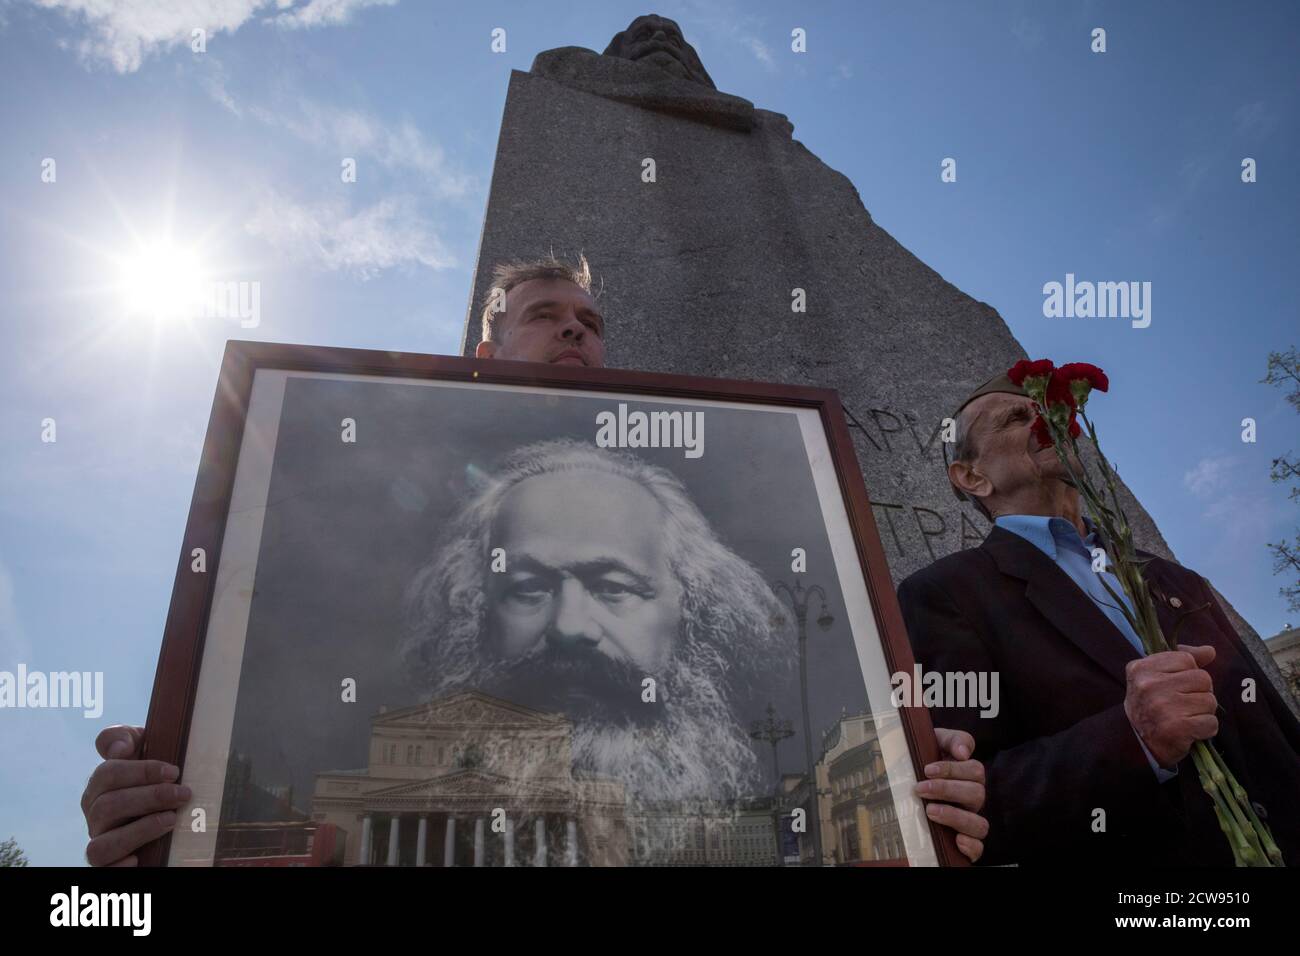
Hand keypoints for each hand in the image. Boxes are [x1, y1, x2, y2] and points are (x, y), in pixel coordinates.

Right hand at [81, 725, 188, 866]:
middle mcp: (95, 813)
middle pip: (108, 805)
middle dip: (150, 797)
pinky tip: (140, 858)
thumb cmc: (154, 776)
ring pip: (103, 841)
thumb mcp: (144, 748)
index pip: (108, 773)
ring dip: (141, 830)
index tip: (174, 771)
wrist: (162, 809)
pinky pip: (102, 869)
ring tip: (172, 819)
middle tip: (183, 794)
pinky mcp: (108, 864)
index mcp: (101, 785)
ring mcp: (100, 839)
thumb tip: (119, 748)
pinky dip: (120, 865)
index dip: (141, 771)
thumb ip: (126, 738)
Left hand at [914, 727, 987, 862]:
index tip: (927, 769)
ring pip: (980, 823)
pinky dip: (971, 846)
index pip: (974, 770)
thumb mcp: (936, 741)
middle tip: (921, 789)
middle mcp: (972, 798)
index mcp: (969, 774)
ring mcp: (970, 819)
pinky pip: (978, 847)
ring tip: (930, 811)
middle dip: (947, 790)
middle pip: (976, 794)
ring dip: (955, 817)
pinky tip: (957, 841)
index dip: (952, 770)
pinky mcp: (965, 839)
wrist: (907, 777)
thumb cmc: (925, 759)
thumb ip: (952, 739)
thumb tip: (963, 752)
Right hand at [1124, 644, 1217, 767]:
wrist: (1135, 742)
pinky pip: (1211, 722)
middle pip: (1203, 679)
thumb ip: (1182, 659)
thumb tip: (1211, 650)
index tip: (1175, 686)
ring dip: (1203, 711)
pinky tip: (1189, 730)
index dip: (1188, 673)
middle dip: (1199, 692)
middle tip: (1183, 704)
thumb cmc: (1149, 704)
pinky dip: (1205, 729)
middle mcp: (1149, 685)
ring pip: (1210, 700)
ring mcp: (1162, 707)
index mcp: (1142, 668)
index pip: (1186, 659)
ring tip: (1185, 717)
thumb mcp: (1155, 676)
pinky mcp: (1176, 729)